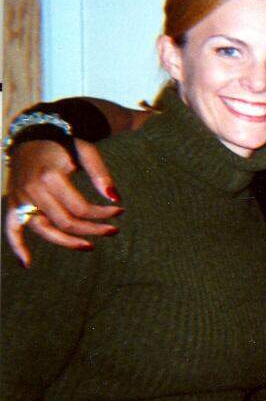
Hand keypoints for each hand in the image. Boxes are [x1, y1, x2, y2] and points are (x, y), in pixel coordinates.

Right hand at [4, 140, 121, 265]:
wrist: (33, 138)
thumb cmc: (64, 146)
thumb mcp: (86, 151)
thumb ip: (101, 173)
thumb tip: (115, 199)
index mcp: (50, 177)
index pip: (79, 207)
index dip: (102, 214)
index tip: (119, 211)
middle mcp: (32, 190)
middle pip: (65, 222)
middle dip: (92, 229)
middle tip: (113, 231)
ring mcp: (20, 199)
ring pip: (44, 230)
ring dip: (67, 242)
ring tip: (89, 246)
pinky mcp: (13, 204)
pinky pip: (11, 229)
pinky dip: (17, 246)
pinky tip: (28, 263)